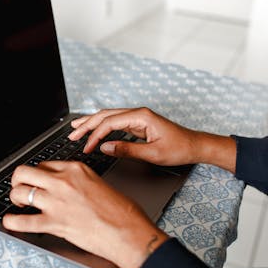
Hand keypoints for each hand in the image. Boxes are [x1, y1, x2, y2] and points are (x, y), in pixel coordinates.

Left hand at [3, 161, 168, 267]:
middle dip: (18, 181)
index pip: (45, 165)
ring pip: (19, 192)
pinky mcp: (54, 222)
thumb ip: (80, 182)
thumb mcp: (100, 184)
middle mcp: (63, 182)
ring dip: (15, 198)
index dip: (38, 175)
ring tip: (19, 205)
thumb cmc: (122, 212)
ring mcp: (56, 202)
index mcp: (76, 169)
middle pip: (24, 172)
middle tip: (21, 189)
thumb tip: (69, 189)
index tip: (37, 182)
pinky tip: (11, 222)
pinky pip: (22, 221)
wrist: (128, 232)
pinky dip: (12, 222)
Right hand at [68, 107, 236, 171]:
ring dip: (92, 123)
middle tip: (72, 134)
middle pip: (106, 115)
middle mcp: (138, 113)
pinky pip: (115, 123)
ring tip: (75, 128)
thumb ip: (127, 150)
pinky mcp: (138, 124)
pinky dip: (102, 127)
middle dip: (87, 124)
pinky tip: (94, 130)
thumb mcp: (152, 153)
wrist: (195, 146)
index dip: (95, 135)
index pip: (110, 123)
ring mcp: (137, 118)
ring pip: (109, 117)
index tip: (87, 148)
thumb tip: (105, 147)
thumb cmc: (179, 148)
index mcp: (141, 116)